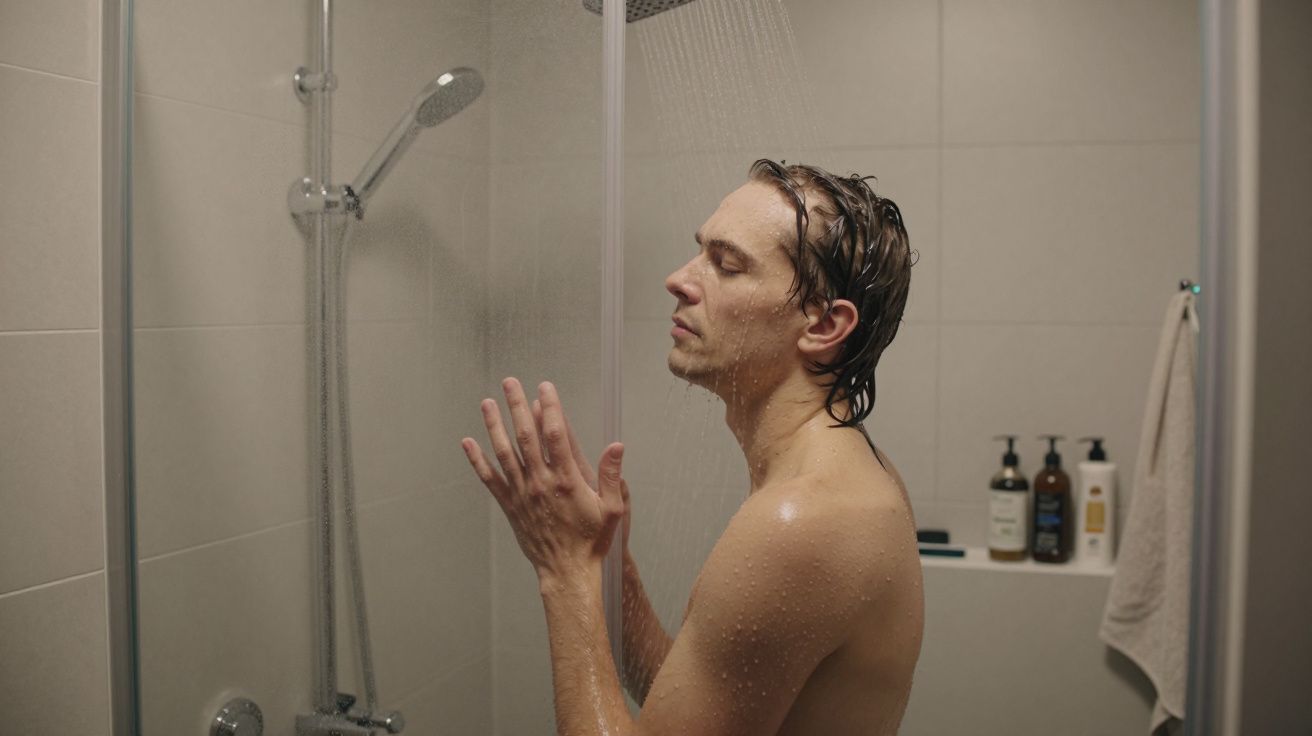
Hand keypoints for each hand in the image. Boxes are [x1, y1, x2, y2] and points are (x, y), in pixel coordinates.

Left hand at [461, 378, 625, 584]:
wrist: (567, 571)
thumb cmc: (592, 541)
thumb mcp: (613, 508)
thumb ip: (612, 475)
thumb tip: (616, 445)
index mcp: (567, 479)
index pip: (555, 435)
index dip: (549, 408)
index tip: (545, 388)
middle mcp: (541, 483)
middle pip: (525, 436)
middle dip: (517, 406)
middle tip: (510, 382)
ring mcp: (522, 494)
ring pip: (504, 453)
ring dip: (494, 426)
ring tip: (487, 403)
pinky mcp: (510, 506)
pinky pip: (490, 479)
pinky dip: (477, 460)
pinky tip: (468, 442)